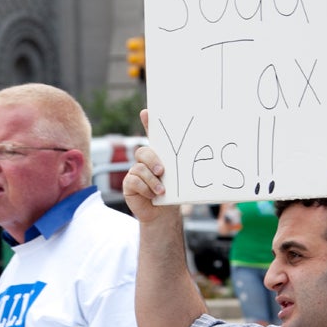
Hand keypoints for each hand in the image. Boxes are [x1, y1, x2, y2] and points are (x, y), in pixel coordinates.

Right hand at [122, 109, 179, 225]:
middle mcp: (144, 161)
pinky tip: (152, 195)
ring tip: (161, 191)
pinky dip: (145, 188)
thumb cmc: (172, 194)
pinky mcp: (128, 184)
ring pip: (139, 168)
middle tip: (162, 171)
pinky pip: (133, 180)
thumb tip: (198, 154)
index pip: (152, 135)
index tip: (146, 112)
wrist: (163, 213)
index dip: (148, 122)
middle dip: (152, 160)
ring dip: (152, 180)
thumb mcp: (178, 179)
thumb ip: (179, 167)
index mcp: (158, 155)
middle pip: (143, 151)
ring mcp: (135, 171)